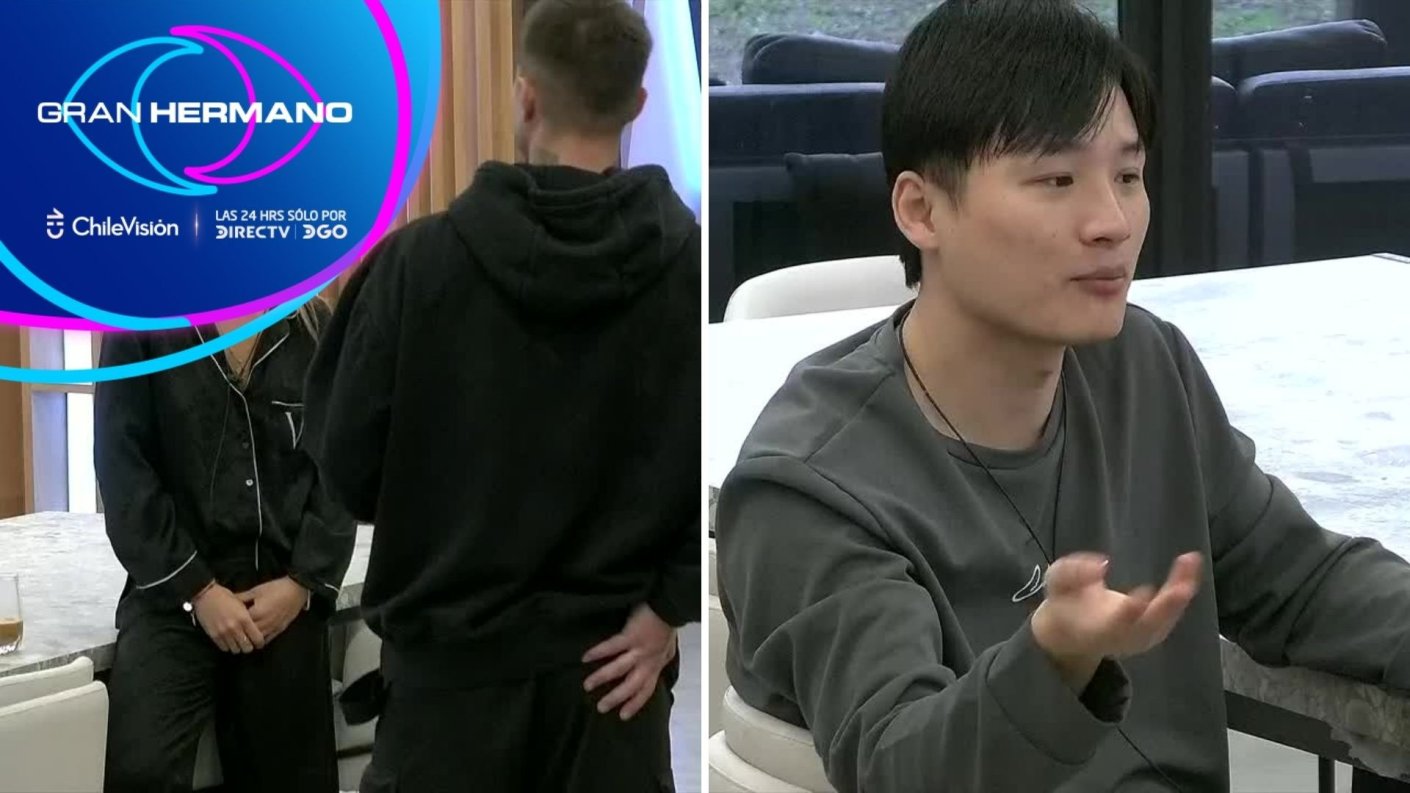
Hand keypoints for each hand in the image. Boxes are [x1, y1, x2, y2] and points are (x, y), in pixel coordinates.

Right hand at [193, 583, 265, 653]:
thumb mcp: (242, 605)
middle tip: (249, 643)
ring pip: (236, 650)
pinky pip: (224, 648)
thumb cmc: (226, 597)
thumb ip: (249, 618)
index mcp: (244, 619)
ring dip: (238, 647)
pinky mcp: (214, 636)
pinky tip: (229, 640)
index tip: (259, 642)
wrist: (206, 596)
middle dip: (249, 646)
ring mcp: (223, 633)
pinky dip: (228, 646)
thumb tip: (258, 628)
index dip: (260, 642)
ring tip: (238, 642)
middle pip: (247, 648)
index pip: (257, 638)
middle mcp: (235, 628)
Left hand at [234, 577, 307, 645]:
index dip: (234, 624)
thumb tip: (229, 600)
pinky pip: (268, 639)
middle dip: (241, 635)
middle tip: (233, 634)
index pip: (241, 624)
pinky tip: (257, 640)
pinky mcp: (280, 629)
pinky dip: (261, 641)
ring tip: (243, 639)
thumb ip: (242, 597)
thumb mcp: (256, 590)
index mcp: (256, 613)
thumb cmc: (276, 588)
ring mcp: (273, 627)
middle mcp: (264, 623)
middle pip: (248, 635)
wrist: (296, 589)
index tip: (228, 623)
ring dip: (251, 640)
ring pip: (258, 640)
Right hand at [582, 604, 677, 719]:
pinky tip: (585, 657)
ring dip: (602, 678)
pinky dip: (598, 652)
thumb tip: (653, 668)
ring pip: (618, 669)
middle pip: (631, 686)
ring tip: (587, 685)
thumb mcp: (667, 648)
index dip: (635, 704)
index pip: (646, 690)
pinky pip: (611, 647)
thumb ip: (658, 660)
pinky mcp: (630, 636)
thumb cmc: (667, 625)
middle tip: (601, 707)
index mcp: (656, 665)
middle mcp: (648, 662)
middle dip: (616, 698)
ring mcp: (639, 650)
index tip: (623, 716)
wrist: (669, 606)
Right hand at [1032, 552, 1201, 691]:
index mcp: (1096, 631)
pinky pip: (1171, 613)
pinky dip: (1182, 591)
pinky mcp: (1153, 631)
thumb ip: (1071, 573)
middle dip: (1167, 607)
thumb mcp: (1056, 584)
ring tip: (1190, 562)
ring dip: (1180, 593)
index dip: (1131, 612)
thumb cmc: (1063, 605)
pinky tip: (1189, 567)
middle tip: (1183, 585)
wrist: (1071, 633)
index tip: (1145, 592)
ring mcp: (1140, 638)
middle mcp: (1122, 639)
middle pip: (1149, 627)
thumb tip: (1101, 564)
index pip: (1117, 625)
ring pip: (1165, 620)